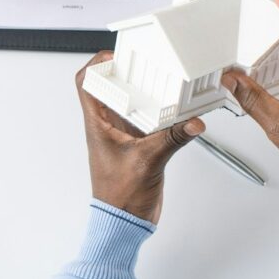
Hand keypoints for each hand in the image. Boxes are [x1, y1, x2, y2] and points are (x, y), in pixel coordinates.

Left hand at [76, 52, 203, 222]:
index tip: (117, 54)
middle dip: (130, 72)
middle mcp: (109, 126)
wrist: (124, 223)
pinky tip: (181, 111)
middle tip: (150, 62)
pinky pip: (152, 121)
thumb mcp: (147, 162)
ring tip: (168, 81)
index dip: (97, 64)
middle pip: (113, 87)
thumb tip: (192, 122)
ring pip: (134, 103)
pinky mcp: (141, 145)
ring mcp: (125, 135)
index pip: (86, 84)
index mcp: (98, 125)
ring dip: (149, 92)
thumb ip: (171, 139)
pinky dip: (165, 113)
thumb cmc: (119, 197)